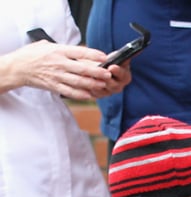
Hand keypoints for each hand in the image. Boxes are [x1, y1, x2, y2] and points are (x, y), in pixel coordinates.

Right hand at [0, 41, 120, 99]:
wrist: (19, 67)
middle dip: (97, 72)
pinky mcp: (54, 86)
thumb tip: (81, 52)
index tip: (104, 57)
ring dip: (92, 84)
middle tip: (108, 74)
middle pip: (82, 69)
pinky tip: (90, 95)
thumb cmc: (35, 54)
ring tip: (103, 85)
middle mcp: (59, 63)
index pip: (79, 52)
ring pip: (78, 82)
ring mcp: (57, 76)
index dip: (93, 54)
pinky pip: (70, 92)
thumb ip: (64, 50)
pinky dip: (81, 95)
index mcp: (58, 50)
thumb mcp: (48, 45)